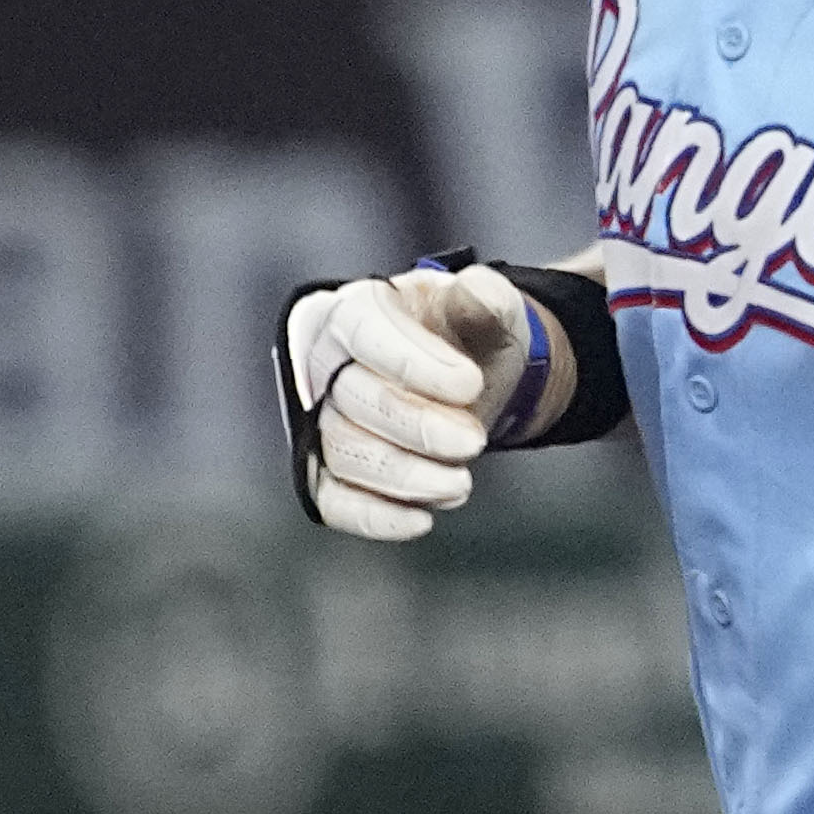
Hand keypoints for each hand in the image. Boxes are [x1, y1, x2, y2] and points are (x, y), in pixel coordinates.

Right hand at [276, 265, 527, 539]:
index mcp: (355, 310)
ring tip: (461, 483)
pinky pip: (333, 499)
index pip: (364, 331)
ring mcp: (321, 420)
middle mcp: (324, 363)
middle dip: (418, 427)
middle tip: (476, 442)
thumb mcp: (492, 311)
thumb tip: (475, 292)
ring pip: (345, 452)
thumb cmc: (471, 338)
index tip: (469, 384)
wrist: (471, 383)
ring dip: (405, 477)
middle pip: (354, 398)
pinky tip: (421, 521)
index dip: (412, 362)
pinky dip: (374, 516)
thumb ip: (488, 301)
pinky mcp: (328, 471)